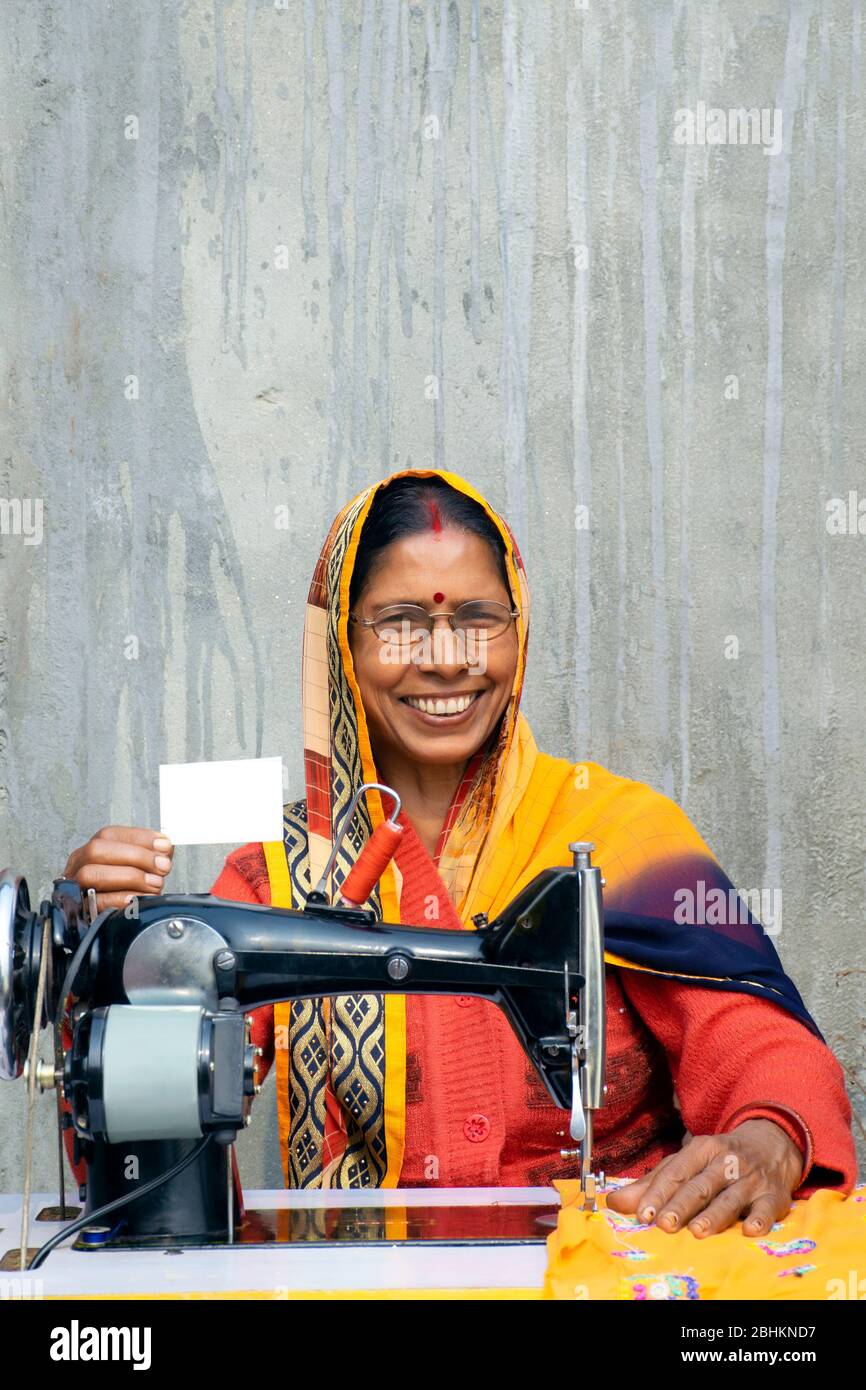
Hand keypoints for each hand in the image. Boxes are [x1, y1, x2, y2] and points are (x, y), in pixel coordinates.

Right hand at [63, 826, 174, 911]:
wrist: (114, 925)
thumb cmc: (128, 890)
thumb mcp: (142, 867)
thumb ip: (152, 854)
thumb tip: (164, 847)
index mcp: (93, 849)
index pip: (109, 835)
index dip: (139, 838)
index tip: (164, 846)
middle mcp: (78, 865)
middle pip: (96, 851)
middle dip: (135, 856)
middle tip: (162, 866)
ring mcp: (76, 888)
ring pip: (91, 874)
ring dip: (130, 877)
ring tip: (155, 883)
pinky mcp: (81, 911)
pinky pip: (97, 902)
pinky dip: (122, 899)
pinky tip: (141, 898)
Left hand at [605, 1119, 803, 1237]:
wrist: (771, 1145)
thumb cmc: (719, 1159)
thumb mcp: (687, 1162)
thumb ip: (652, 1183)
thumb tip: (615, 1202)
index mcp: (702, 1149)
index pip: (676, 1171)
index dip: (659, 1193)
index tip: (643, 1214)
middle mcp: (726, 1161)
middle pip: (700, 1185)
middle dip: (681, 1205)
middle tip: (664, 1225)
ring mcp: (751, 1178)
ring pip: (730, 1198)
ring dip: (714, 1215)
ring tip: (698, 1232)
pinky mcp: (773, 1196)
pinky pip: (766, 1208)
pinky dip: (759, 1219)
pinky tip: (750, 1230)